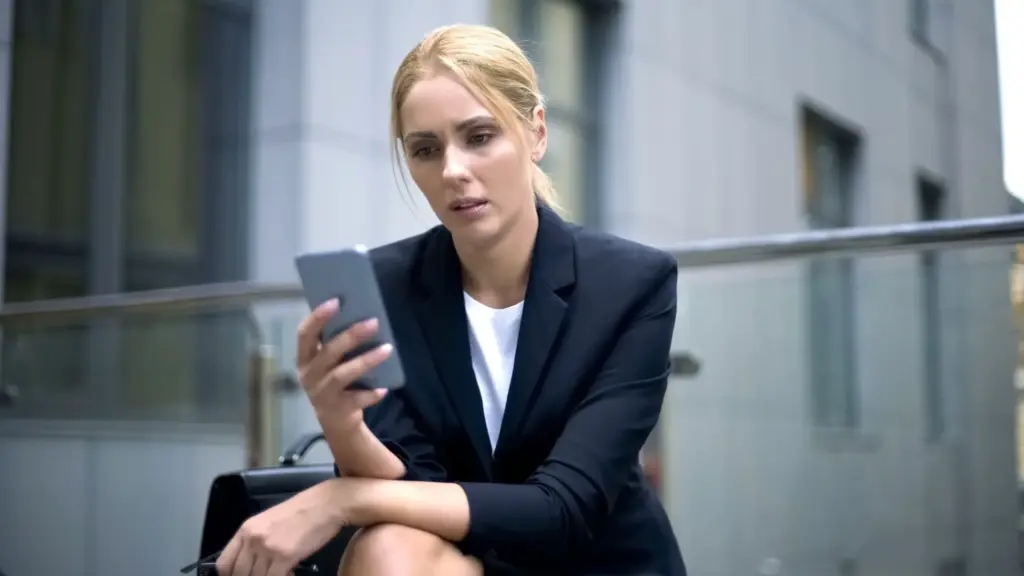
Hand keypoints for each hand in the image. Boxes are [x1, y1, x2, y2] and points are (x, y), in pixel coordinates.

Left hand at [214, 480, 345, 575]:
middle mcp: (252, 539)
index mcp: (246, 529)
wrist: (326, 504)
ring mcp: (267, 548)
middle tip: (264, 575)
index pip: (224, 563)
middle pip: (238, 574)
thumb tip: (251, 563)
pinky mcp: (285, 556)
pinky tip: (291, 573)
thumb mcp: (269, 522)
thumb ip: (256, 540)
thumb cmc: (302, 511)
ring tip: (280, 573)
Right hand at [296, 299, 392, 429]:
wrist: (335, 421)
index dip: (318, 317)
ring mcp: (321, 394)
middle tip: (374, 322)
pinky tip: (383, 388)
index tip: (336, 301)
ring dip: (366, 361)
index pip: (305, 334)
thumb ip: (336, 344)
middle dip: (351, 336)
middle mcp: (309, 375)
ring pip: (342, 374)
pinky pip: (356, 400)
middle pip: (328, 352)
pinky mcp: (337, 410)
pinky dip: (370, 394)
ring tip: (387, 349)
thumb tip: (361, 315)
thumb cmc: (334, 380)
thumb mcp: (329, 363)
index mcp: (305, 358)